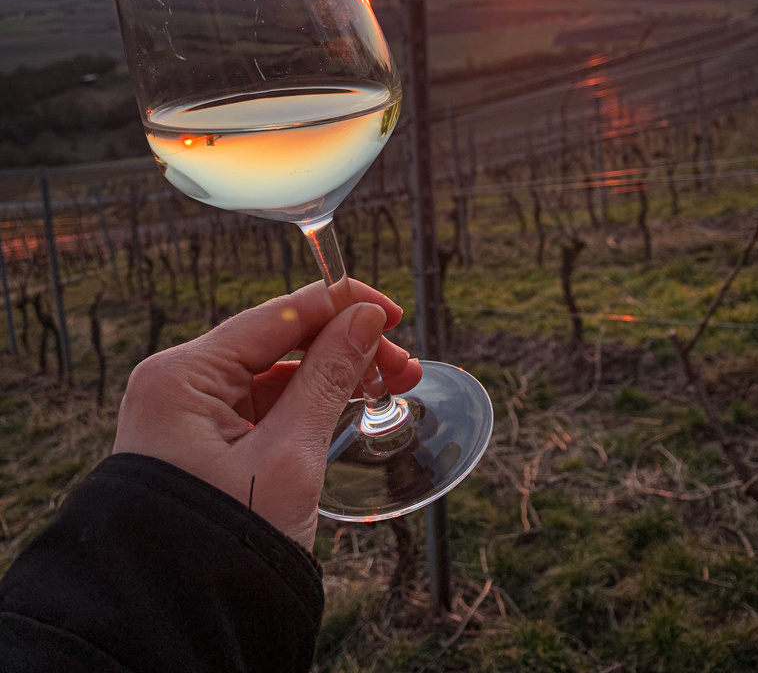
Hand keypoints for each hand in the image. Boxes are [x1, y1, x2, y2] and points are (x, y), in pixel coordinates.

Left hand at [113, 280, 421, 549]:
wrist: (179, 626)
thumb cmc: (225, 542)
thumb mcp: (290, 455)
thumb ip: (330, 377)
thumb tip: (366, 318)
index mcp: (183, 376)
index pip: (276, 316)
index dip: (338, 306)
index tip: (391, 312)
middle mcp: (180, 385)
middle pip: (278, 344)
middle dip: (343, 348)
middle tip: (404, 365)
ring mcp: (189, 415)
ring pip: (275, 375)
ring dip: (332, 377)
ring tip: (390, 386)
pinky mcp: (203, 443)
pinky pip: (263, 406)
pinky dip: (308, 405)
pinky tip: (350, 407)